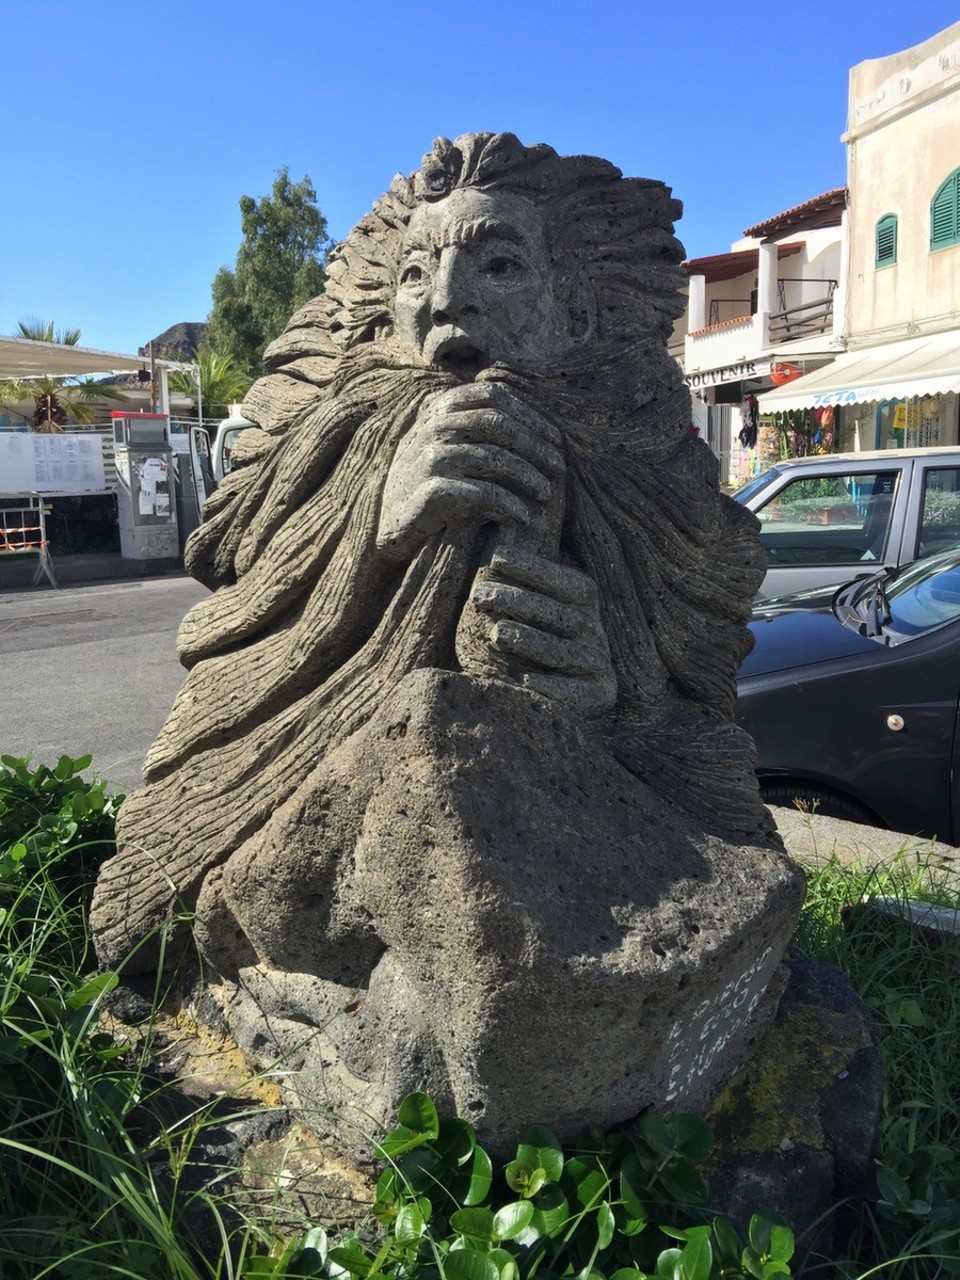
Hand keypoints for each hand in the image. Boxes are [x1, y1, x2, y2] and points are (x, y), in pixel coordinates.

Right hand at [376, 383, 563, 561]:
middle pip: (497, 423)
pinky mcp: (432, 490)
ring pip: (494, 457)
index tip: (554, 440)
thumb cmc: (428, 480)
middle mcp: (432, 426)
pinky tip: (523, 516)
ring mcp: (429, 456)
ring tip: (545, 494)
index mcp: (438, 406)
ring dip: (527, 476)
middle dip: (534, 445)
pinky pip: (483, 493)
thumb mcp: (444, 441)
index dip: (529, 415)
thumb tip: (531, 417)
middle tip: (558, 467)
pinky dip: (509, 504)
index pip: (493, 396)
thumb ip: (472, 421)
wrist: (390, 521)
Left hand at [457, 546, 616, 716]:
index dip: (532, 568)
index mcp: (584, 601)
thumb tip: (493, 555)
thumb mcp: (528, 612)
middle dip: (516, 601)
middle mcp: (594, 630)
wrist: (557, 699)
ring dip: (529, 640)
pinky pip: (571, 692)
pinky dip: (547, 686)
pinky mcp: (598, 696)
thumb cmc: (531, 646)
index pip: (562, 581)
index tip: (496, 557)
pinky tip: (522, 681)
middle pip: (557, 613)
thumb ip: (519, 588)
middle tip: (477, 595)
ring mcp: (598, 663)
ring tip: (496, 633)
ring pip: (562, 651)